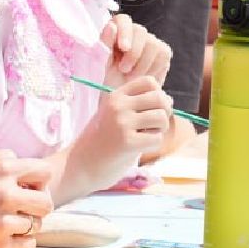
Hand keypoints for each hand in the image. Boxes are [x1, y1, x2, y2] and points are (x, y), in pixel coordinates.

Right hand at [0, 150, 54, 247]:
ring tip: (8, 222)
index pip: (44, 172)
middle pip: (46, 203)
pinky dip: (20, 242)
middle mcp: (6, 195)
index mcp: (2, 169)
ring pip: (37, 225)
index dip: (39, 180)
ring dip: (26, 224)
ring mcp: (2, 222)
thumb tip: (18, 160)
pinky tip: (6, 236)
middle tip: (23, 208)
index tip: (29, 187)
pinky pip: (28, 245)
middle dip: (37, 205)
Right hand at [69, 76, 173, 191]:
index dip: (158, 95)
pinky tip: (139, 148)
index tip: (151, 110)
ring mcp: (122, 123)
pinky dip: (153, 145)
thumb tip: (169, 99)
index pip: (149, 82)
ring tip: (145, 137)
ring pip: (161, 118)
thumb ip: (137, 105)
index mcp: (115, 96)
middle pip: (160, 98)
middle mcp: (118, 105)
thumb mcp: (114, 115)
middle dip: (164, 113)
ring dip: (159, 130)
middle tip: (153, 126)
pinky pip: (157, 138)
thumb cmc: (101, 142)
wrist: (79, 166)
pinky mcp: (127, 142)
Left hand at [101, 14, 172, 85]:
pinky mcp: (162, 52)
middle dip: (133, 53)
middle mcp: (134, 32)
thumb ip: (104, 44)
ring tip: (131, 78)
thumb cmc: (108, 81)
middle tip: (124, 70)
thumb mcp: (101, 65)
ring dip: (142, 64)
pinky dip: (153, 69)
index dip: (124, 32)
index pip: (123, 20)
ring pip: (153, 44)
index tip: (123, 48)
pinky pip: (162, 55)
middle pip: (140, 31)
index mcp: (115, 30)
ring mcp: (150, 41)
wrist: (124, 99)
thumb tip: (111, 27)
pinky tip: (143, 78)